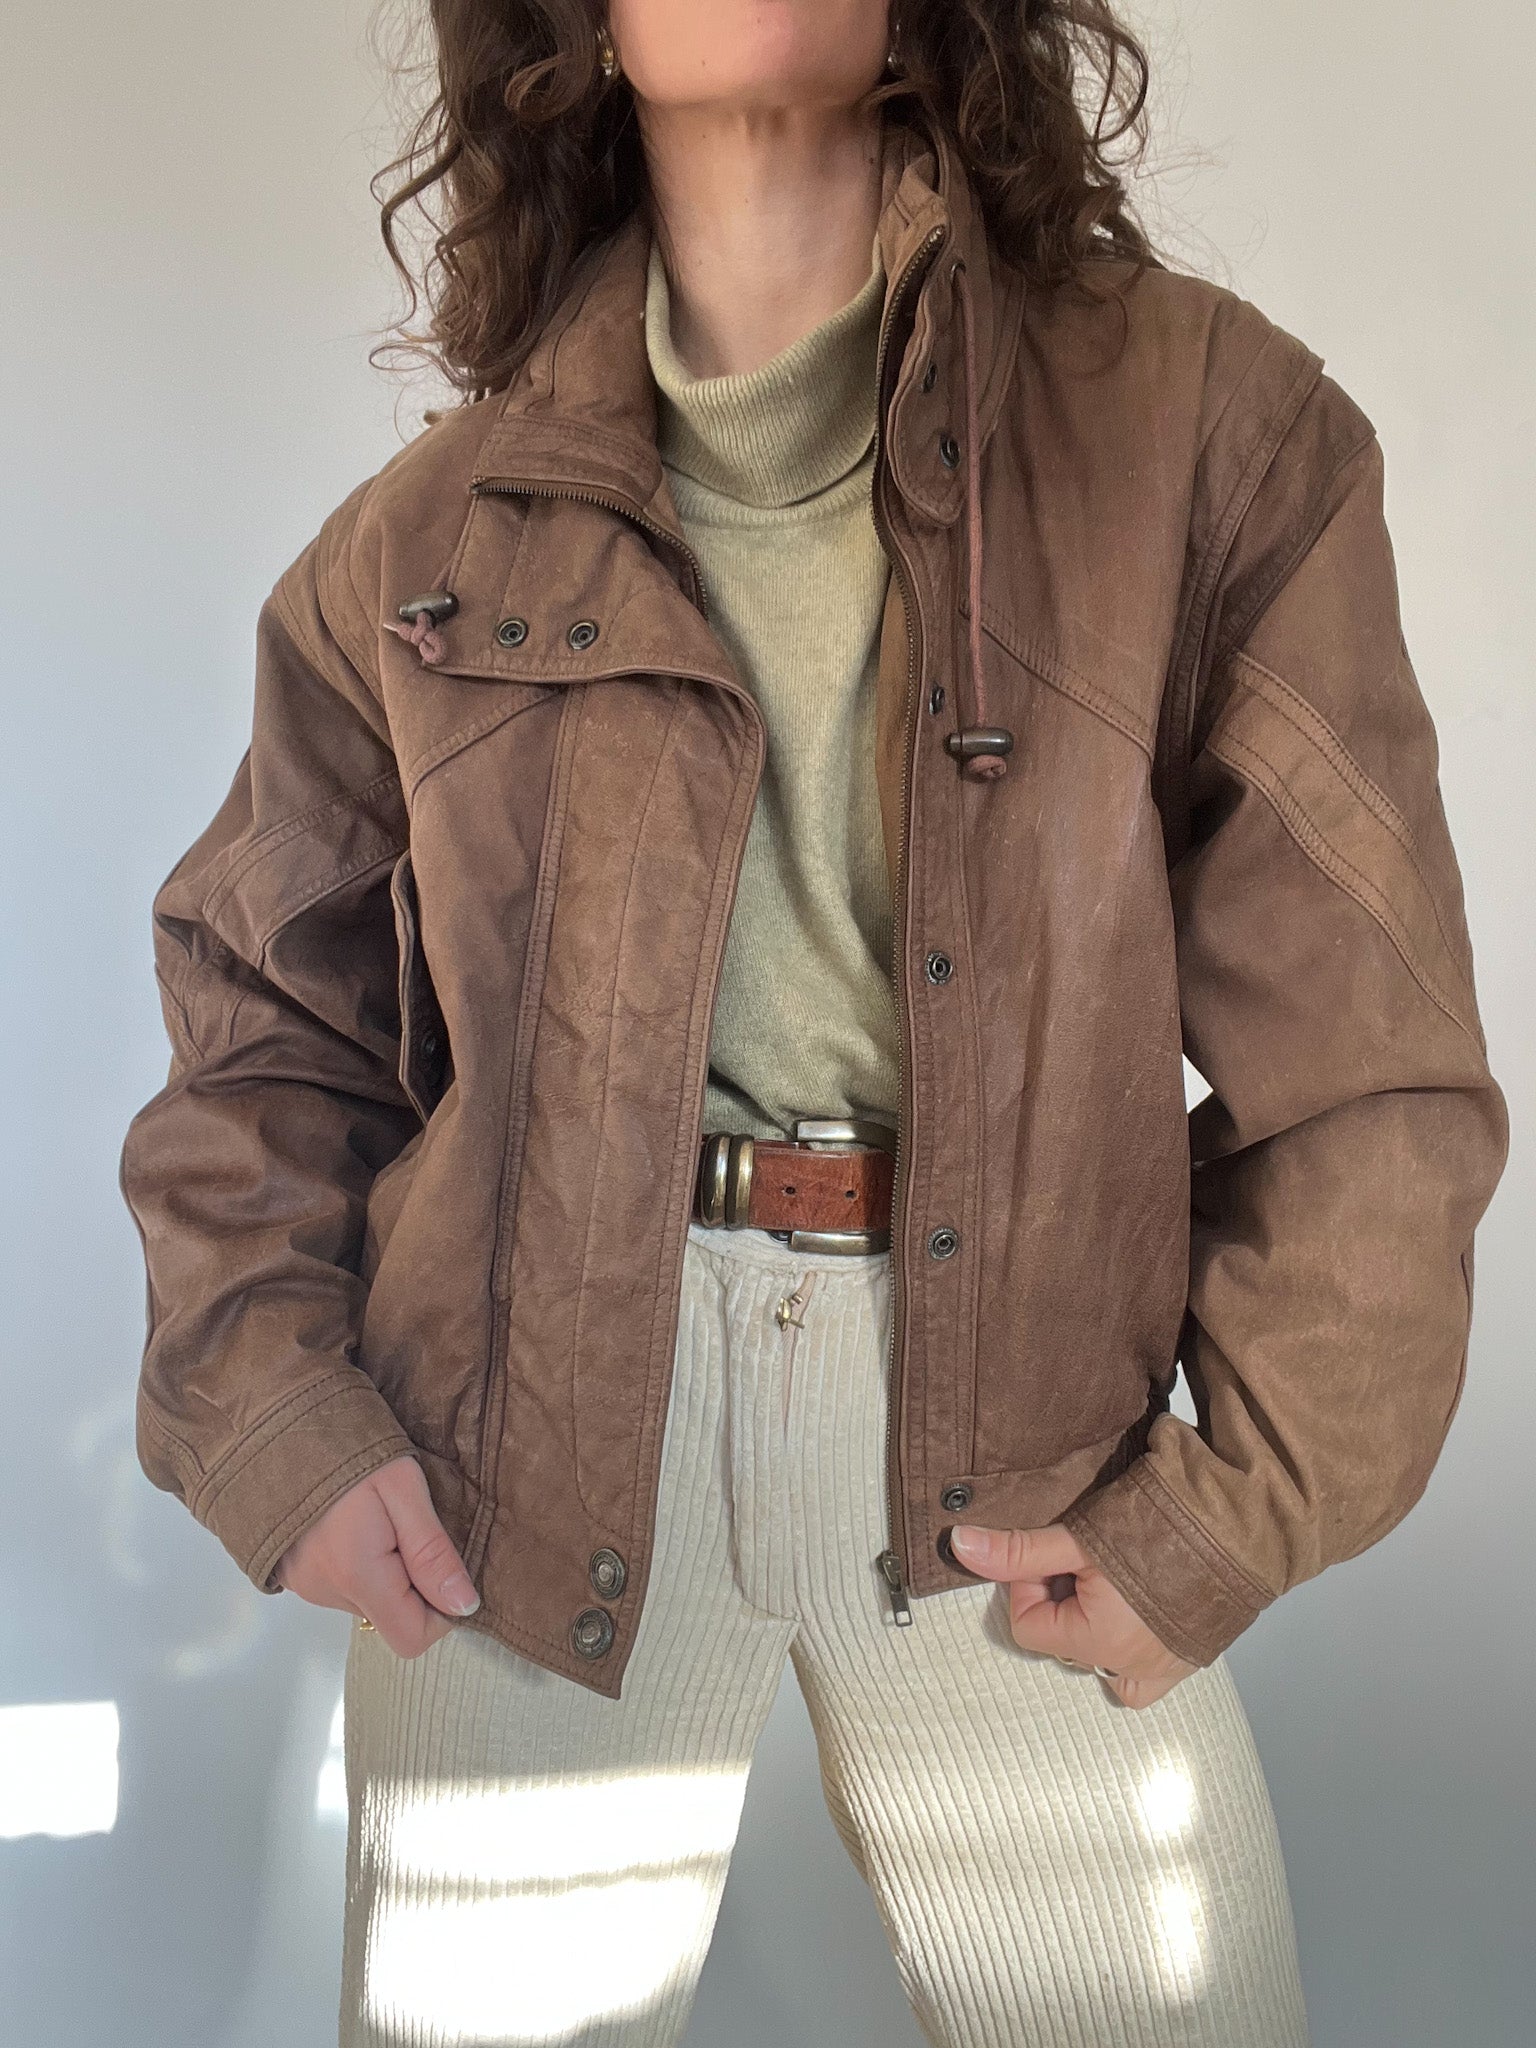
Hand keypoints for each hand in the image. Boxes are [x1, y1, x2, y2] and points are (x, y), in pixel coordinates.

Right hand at [274, 1453, 479, 1657]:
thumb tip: (465, 1606)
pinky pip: (340, 1583)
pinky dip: (357, 1561)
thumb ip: (432, 1552)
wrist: (274, 1420)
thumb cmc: (344, 1445)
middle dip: (413, 1580)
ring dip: (385, 1568)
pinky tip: (352, 1518)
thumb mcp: (402, 1487)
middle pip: (391, 1615)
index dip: (441, 1610)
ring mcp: (304, 1584)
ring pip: (367, 1598)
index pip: (412, 1638)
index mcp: (357, 1576)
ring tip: (376, 1513)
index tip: (443, 1562)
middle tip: (405, 1522)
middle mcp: (326, 1592)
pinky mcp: (292, 1572)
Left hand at [948, 1522, 1196, 1708]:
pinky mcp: (1186, 1661)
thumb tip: (959, 1545)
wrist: (1238, 1525)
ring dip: (1091, 1626)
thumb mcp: (1077, 1538)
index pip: (1028, 1624)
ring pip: (1098, 1660)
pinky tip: (1133, 1616)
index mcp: (1097, 1640)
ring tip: (1108, 1584)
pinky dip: (1127, 1654)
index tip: (1052, 1554)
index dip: (1029, 1584)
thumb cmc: (1160, 1528)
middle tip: (1084, 1561)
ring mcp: (1160, 1669)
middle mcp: (1128, 1666)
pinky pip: (1140, 1679)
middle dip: (1061, 1600)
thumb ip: (1017, 1551)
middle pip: (1062, 1640)